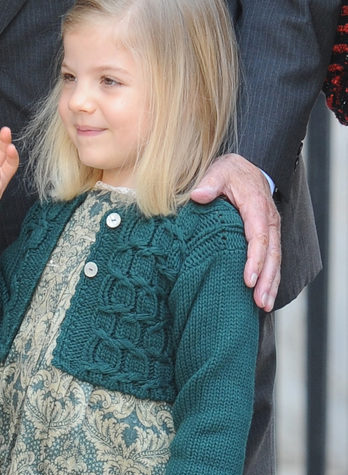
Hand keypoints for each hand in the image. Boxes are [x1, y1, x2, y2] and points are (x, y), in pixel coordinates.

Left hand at [190, 151, 279, 309]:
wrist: (247, 168)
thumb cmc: (231, 172)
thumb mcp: (219, 171)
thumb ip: (209, 183)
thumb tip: (198, 195)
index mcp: (257, 207)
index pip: (259, 238)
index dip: (255, 260)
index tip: (249, 279)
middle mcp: (268, 221)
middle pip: (272, 254)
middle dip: (267, 279)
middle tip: (259, 302)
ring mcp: (271, 230)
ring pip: (276, 260)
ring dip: (271, 283)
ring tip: (263, 305)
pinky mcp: (269, 236)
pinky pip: (272, 259)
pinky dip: (270, 278)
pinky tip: (263, 296)